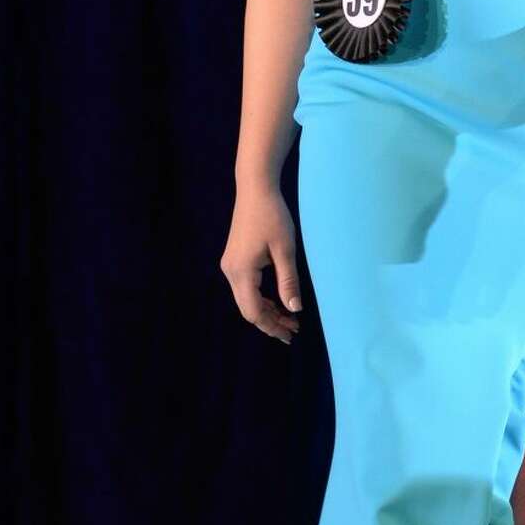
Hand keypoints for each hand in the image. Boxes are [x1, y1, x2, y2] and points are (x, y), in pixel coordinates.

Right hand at [223, 185, 304, 342]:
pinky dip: (262, 298)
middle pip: (248, 308)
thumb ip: (288, 281)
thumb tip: (294, 309)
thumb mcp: (285, 250)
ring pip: (246, 299)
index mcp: (241, 272)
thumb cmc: (273, 216)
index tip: (290, 335)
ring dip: (267, 310)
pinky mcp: (235, 260)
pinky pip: (246, 287)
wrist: (255, 189)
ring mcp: (230, 266)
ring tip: (290, 318)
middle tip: (293, 330)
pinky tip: (278, 301)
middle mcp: (231, 272)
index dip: (272, 326)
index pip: (253, 311)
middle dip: (270, 322)